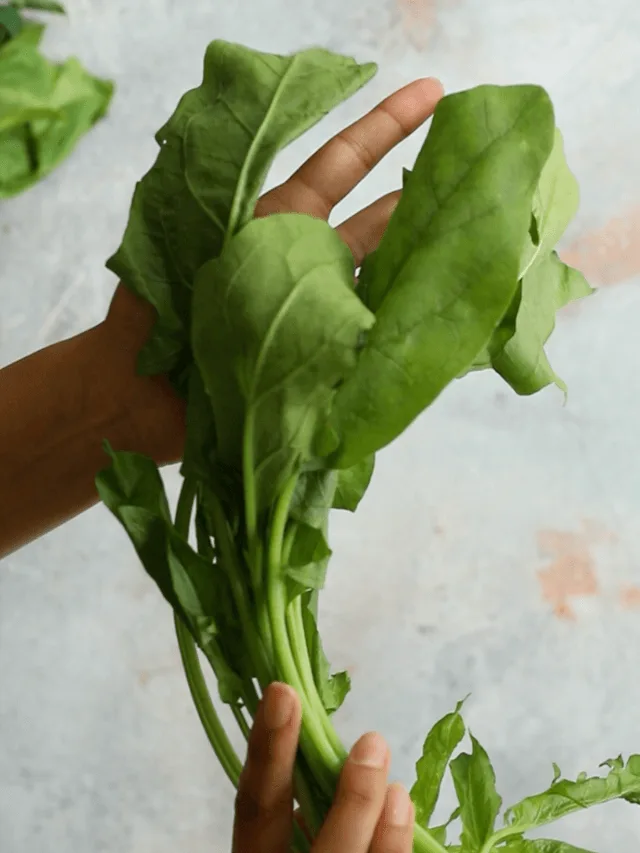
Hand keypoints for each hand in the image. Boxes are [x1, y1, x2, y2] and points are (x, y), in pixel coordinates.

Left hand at [103, 77, 443, 465]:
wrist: (137, 397)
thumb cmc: (152, 314)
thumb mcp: (187, 236)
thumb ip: (240, 201)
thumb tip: (305, 174)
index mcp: (274, 221)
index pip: (340, 164)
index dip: (385, 128)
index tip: (433, 95)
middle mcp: (303, 260)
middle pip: (375, 220)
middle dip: (420, 194)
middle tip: (475, 172)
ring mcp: (317, 308)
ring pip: (380, 277)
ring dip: (418, 261)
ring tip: (470, 241)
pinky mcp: (322, 355)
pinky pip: (371, 334)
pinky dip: (401, 324)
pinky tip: (436, 314)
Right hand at [233, 683, 413, 852]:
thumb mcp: (284, 848)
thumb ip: (300, 820)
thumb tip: (328, 764)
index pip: (254, 809)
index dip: (267, 750)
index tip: (284, 692)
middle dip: (350, 802)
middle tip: (374, 742)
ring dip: (388, 842)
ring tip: (400, 792)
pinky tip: (404, 824)